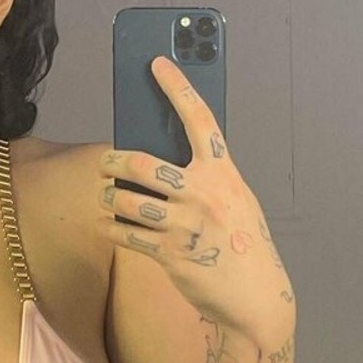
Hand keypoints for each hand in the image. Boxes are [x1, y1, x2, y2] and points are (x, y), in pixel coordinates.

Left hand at [97, 56, 293, 342]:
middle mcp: (204, 194)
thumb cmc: (242, 244)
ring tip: (106, 197)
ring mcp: (186, 224)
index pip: (199, 120)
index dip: (177, 88)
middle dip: (115, 162)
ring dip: (110, 198)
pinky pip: (126, 235)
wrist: (256, 298)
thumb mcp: (235, 202)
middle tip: (107, 164)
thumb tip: (166, 158)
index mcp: (224, 174)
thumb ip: (207, 178)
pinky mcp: (170, 254)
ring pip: (128, 201)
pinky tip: (106, 225)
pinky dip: (112, 228)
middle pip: (143, 164)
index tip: (157, 64)